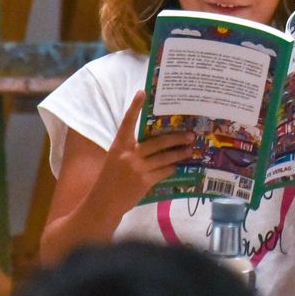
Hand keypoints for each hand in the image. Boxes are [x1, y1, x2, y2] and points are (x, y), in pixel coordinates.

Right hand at [98, 91, 196, 206]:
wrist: (104, 202)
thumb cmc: (111, 179)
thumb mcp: (116, 159)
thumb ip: (132, 149)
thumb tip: (155, 142)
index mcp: (118, 145)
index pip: (127, 122)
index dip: (134, 107)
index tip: (142, 92)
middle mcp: (128, 154)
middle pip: (158, 141)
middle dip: (176, 138)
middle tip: (190, 134)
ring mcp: (137, 168)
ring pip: (165, 157)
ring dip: (180, 153)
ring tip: (190, 150)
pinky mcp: (145, 181)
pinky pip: (164, 171)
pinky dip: (172, 168)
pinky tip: (179, 166)